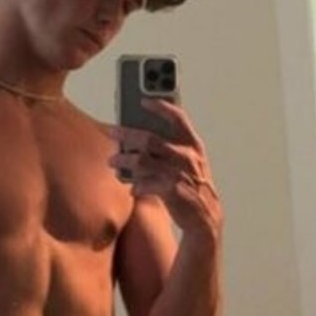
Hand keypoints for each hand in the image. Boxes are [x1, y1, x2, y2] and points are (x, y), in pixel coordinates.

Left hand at [109, 98, 222, 234]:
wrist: (206, 216)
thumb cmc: (193, 184)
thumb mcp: (190, 161)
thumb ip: (170, 146)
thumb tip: (136, 137)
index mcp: (193, 144)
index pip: (178, 118)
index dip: (161, 107)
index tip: (143, 100)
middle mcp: (187, 156)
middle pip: (150, 139)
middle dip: (126, 133)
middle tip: (110, 131)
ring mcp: (179, 173)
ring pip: (142, 161)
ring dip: (123, 160)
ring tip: (112, 161)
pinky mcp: (172, 191)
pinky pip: (145, 184)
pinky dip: (135, 185)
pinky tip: (131, 187)